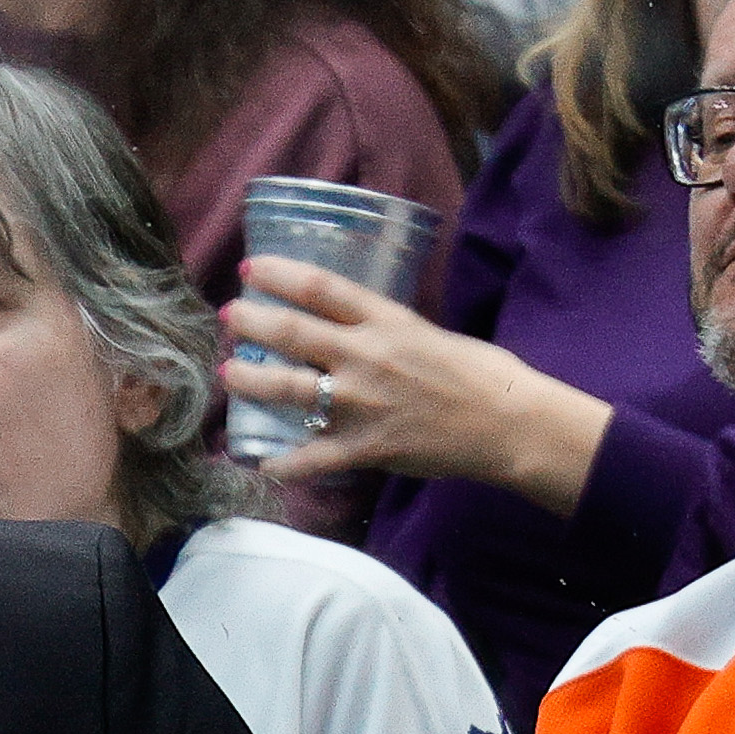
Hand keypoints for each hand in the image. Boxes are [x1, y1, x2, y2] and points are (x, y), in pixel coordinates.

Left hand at [217, 256, 612, 515]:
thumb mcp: (427, 333)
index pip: (322, 288)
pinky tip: (262, 464)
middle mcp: (366, 357)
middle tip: (229, 316)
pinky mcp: (365, 447)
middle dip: (252, 322)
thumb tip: (349, 325)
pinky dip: (283, 465)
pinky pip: (311, 458)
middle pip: (293, 333)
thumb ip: (383, 330)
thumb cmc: (476, 373)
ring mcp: (361, 403)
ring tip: (228, 373)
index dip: (281, 274)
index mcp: (386, 322)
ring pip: (289, 389)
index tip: (251, 268)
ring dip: (250, 380)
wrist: (506, 422)